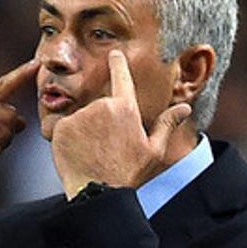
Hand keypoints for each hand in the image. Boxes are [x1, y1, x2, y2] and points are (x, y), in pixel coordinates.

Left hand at [51, 50, 191, 198]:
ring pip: (80, 117)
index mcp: (126, 109)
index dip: (117, 63)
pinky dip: (68, 138)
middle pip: (98, 106)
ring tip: (92, 153)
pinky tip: (77, 154)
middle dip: (101, 123)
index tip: (114, 53)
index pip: (121, 77)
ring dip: (84, 131)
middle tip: (106, 148)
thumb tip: (185, 107)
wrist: (99, 193)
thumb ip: (166, 124)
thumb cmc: (128, 174)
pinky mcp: (61, 127)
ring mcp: (79, 116)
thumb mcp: (154, 150)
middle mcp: (101, 107)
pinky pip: (63, 127)